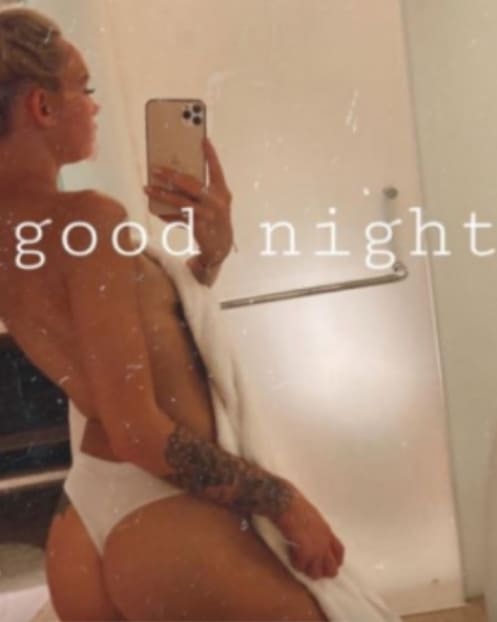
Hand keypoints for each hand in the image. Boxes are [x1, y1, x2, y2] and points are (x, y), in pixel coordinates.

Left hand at [143, 137, 233, 265]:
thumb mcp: (214, 203)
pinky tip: (156, 210)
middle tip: (155, 169)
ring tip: (147, 188)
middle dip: (171, 175)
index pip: (216, 170)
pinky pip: (177, 217)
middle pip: (190, 183)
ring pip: (180, 200)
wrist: (221, 246)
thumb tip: (174, 178)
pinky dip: (166, 213)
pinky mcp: (198, 226)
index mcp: (223, 192)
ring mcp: (207, 214)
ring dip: (162, 194)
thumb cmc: (215, 219)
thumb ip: (201, 190)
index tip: (203, 139)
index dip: (211, 155)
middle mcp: (217, 202)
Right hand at [275, 486, 344, 579]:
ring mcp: (316, 549)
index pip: (339, 552)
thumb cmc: (297, 505)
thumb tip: (313, 537)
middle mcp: (325, 543)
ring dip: (306, 569)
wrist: (287, 503)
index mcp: (328, 532)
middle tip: (310, 566)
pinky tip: (290, 553)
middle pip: (331, 569)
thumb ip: (317, 530)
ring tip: (298, 560)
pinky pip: (300, 567)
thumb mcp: (314, 517)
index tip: (328, 564)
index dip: (335, 562)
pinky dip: (294, 563)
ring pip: (316, 573)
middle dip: (322, 572)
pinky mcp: (305, 552)